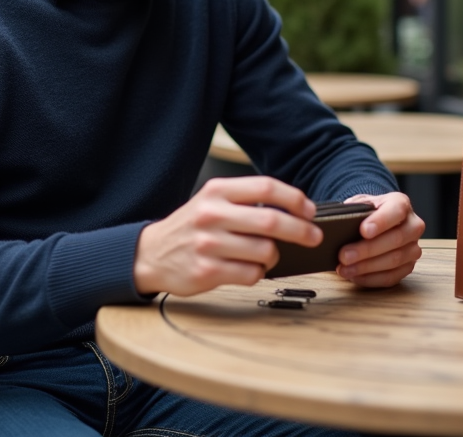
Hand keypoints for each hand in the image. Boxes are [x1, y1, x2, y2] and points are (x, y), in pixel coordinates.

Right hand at [134, 176, 321, 296]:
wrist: (150, 254)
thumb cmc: (190, 227)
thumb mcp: (211, 201)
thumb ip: (245, 201)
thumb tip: (293, 210)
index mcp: (217, 191)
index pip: (266, 187)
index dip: (295, 199)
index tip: (309, 211)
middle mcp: (212, 214)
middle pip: (272, 221)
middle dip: (301, 231)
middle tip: (312, 236)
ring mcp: (208, 244)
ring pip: (265, 251)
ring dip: (275, 256)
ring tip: (266, 255)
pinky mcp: (207, 271)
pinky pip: (251, 274)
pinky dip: (258, 273)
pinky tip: (248, 269)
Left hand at [336, 192, 424, 287]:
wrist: (374, 223)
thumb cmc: (367, 214)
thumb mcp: (359, 204)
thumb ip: (353, 210)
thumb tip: (339, 223)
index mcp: (401, 204)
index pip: (396, 210)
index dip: (381, 221)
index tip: (364, 231)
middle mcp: (412, 226)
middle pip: (396, 239)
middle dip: (367, 249)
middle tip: (344, 255)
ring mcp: (413, 248)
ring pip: (394, 260)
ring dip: (366, 267)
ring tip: (344, 268)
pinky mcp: (407, 267)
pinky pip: (392, 277)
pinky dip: (371, 279)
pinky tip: (354, 276)